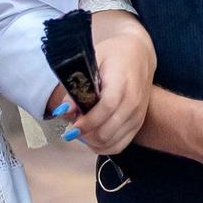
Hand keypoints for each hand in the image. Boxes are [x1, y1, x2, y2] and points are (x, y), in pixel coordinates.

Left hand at [44, 10, 154, 154]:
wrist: (139, 56)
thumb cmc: (113, 56)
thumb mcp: (91, 61)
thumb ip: (76, 86)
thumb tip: (62, 111)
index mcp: (122, 81)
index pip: (107, 107)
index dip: (88, 121)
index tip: (71, 127)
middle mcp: (133, 101)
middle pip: (108, 130)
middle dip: (85, 134)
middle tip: (72, 125)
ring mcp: (138, 115)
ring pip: (112, 142)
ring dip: (92, 141)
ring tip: (81, 129)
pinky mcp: (138, 123)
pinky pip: (119, 145)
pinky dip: (102, 146)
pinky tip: (91, 137)